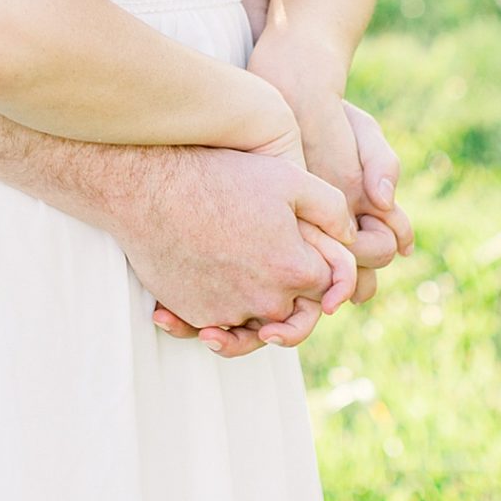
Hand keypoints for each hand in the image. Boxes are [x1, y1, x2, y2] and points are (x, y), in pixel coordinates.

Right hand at [161, 100, 411, 349]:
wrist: (148, 188)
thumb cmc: (220, 176)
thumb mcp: (288, 178)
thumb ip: (332, 208)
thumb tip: (352, 237)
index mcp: (295, 270)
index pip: (328, 286)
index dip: (323, 268)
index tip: (308, 253)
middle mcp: (265, 301)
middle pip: (293, 312)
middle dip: (293, 295)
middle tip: (276, 269)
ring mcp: (227, 312)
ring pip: (255, 323)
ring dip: (256, 311)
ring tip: (244, 282)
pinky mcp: (193, 314)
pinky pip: (216, 323)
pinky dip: (216, 312)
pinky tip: (208, 283)